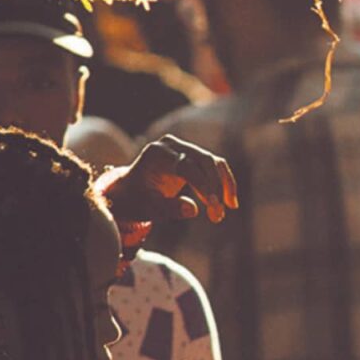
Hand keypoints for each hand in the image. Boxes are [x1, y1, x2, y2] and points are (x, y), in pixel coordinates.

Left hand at [103, 135, 238, 227]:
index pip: (186, 165)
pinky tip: (230, 203)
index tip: (214, 206)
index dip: (203, 185)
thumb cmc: (135, 199)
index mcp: (156, 153)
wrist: (129, 191)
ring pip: (214, 163)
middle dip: (216, 187)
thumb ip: (167, 208)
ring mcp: (184, 149)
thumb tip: (193, 210)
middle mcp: (172, 146)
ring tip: (225, 212)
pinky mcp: (194, 157)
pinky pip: (215, 168)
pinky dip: (223, 184)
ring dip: (223, 186)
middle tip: (220, 213)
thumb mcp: (146, 208)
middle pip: (204, 160)